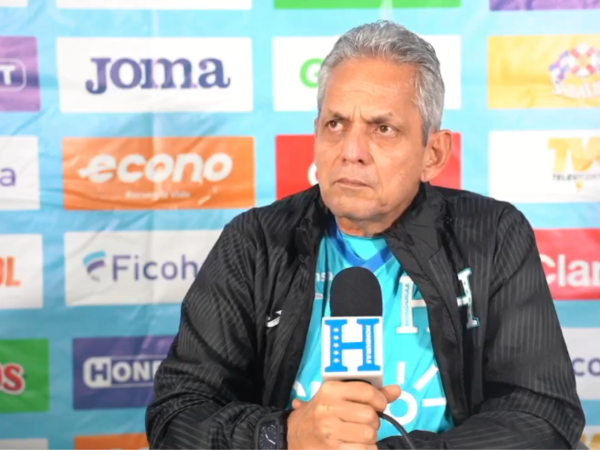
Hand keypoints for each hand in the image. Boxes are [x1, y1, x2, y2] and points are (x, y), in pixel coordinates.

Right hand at [286, 381, 400, 449]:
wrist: (294, 435)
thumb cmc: (321, 413)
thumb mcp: (338, 396)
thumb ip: (368, 393)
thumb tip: (396, 390)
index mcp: (330, 390)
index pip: (366, 391)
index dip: (380, 400)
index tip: (379, 405)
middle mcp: (328, 408)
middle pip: (370, 416)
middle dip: (373, 422)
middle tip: (365, 423)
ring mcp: (329, 431)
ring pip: (369, 435)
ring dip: (370, 438)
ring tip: (359, 435)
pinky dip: (365, 449)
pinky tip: (355, 446)